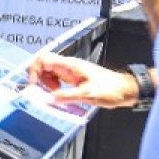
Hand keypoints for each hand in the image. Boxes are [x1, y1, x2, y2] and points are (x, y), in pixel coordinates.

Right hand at [25, 52, 139, 109]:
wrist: (125, 90)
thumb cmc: (111, 89)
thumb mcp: (87, 94)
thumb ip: (66, 96)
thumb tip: (48, 99)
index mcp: (71, 65)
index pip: (43, 59)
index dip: (34, 70)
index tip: (33, 85)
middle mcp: (69, 67)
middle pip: (43, 66)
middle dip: (39, 79)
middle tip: (42, 93)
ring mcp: (72, 72)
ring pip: (49, 74)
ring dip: (46, 85)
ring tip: (53, 96)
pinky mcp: (75, 79)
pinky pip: (58, 80)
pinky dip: (54, 89)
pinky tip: (59, 97)